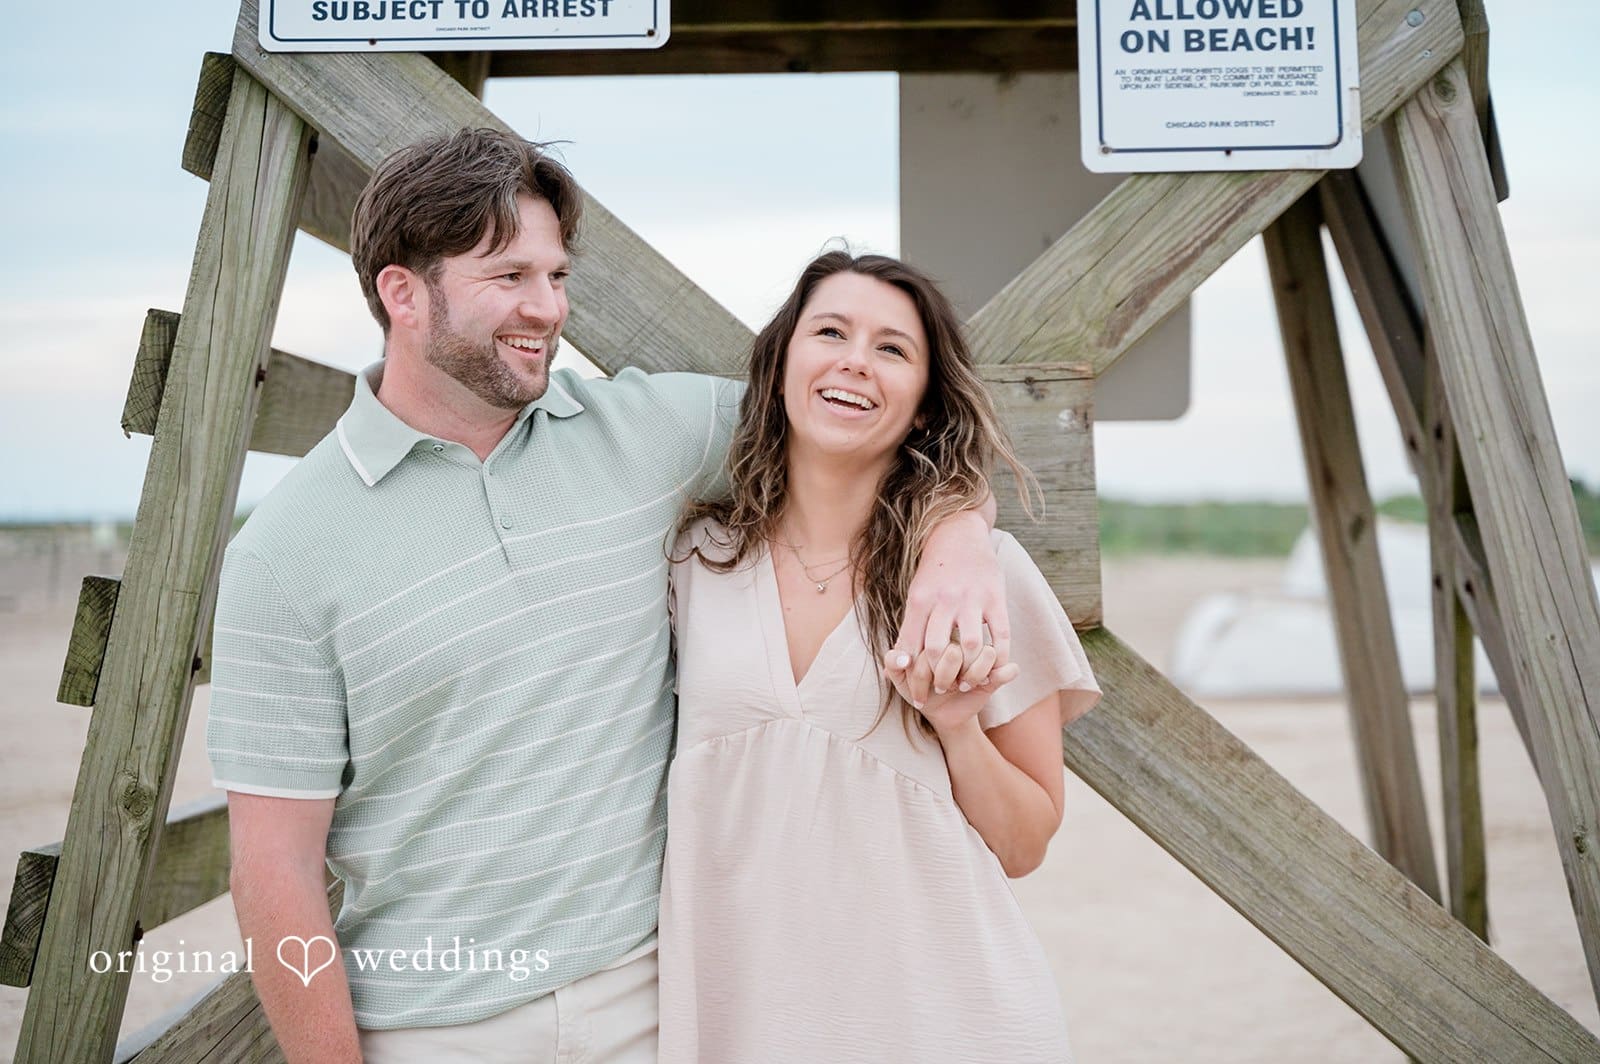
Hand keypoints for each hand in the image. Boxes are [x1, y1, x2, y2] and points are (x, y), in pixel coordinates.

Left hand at [883, 646, 1019, 735]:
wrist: (943, 712)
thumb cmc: (919, 687)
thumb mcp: (899, 678)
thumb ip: (892, 663)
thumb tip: (905, 660)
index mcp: (933, 631)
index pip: (928, 645)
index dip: (921, 673)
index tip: (917, 691)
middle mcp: (957, 633)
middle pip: (952, 649)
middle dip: (943, 678)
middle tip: (941, 688)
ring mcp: (979, 647)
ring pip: (979, 649)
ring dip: (968, 677)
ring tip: (962, 685)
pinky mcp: (998, 664)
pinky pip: (1001, 663)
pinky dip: (992, 677)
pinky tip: (983, 683)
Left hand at [896, 511, 1009, 684]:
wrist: (959, 533)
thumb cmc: (934, 572)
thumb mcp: (915, 595)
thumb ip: (910, 628)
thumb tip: (899, 662)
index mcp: (920, 600)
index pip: (913, 647)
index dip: (914, 676)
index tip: (916, 694)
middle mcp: (945, 600)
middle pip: (939, 650)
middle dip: (939, 678)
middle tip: (941, 691)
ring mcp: (972, 598)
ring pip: (970, 645)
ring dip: (969, 670)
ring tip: (966, 683)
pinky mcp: (996, 597)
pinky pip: (1000, 634)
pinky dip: (998, 656)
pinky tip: (994, 668)